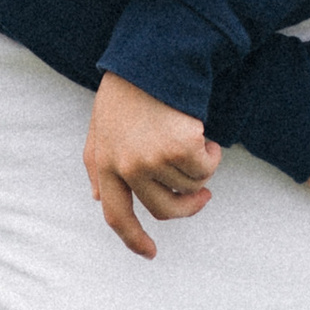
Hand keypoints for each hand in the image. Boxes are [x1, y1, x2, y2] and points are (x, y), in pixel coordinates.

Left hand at [85, 74, 222, 258]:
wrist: (152, 56)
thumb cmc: (126, 89)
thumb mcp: (99, 127)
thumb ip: (97, 166)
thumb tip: (98, 200)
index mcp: (103, 164)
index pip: (116, 216)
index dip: (133, 240)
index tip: (150, 253)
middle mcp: (127, 167)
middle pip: (164, 209)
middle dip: (189, 208)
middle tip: (203, 197)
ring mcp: (154, 159)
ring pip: (190, 186)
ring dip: (200, 169)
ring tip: (194, 139)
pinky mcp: (181, 147)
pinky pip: (206, 167)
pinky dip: (212, 153)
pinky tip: (203, 132)